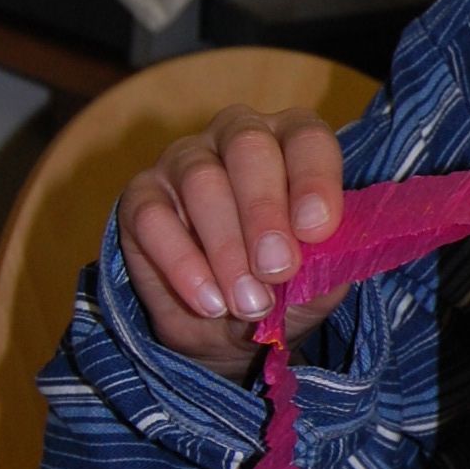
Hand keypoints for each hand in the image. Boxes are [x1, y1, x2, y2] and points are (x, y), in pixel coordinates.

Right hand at [117, 107, 348, 378]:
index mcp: (292, 144)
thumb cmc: (283, 288)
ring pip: (201, 181)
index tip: (317, 230)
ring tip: (248, 302)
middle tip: (277, 269)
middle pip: (248, 147)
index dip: (314, 179)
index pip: (307, 138)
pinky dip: (182, 264)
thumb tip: (324, 248)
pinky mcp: (142, 198)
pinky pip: (152, 217)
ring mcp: (183, 161)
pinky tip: (209, 302)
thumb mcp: (317, 281)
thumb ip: (327, 261)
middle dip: (264, 211)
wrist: (227, 330)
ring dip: (227, 248)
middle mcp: (236, 138)